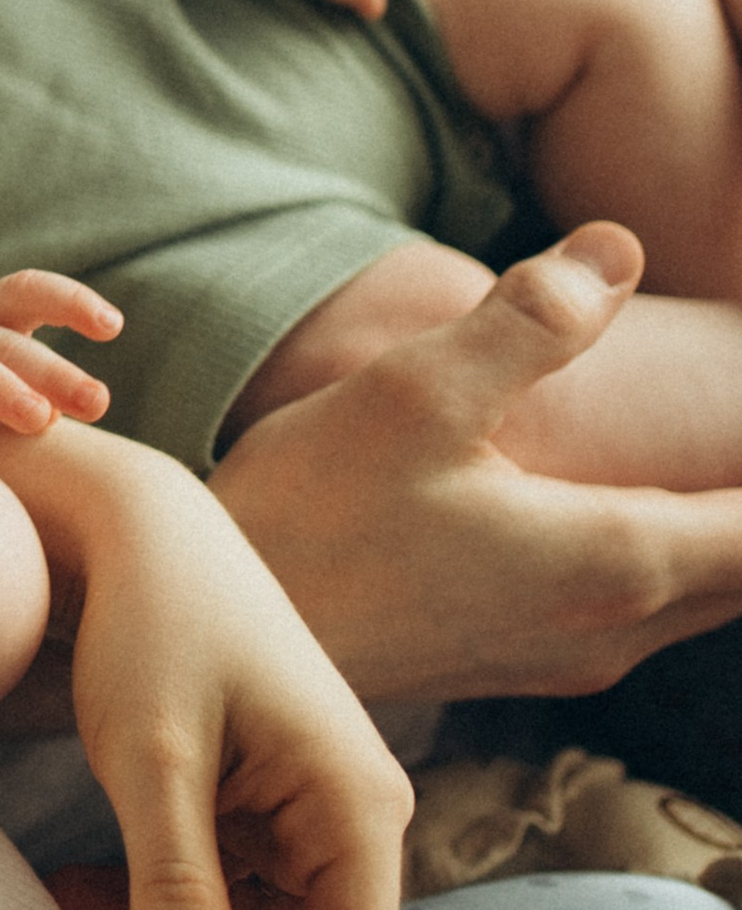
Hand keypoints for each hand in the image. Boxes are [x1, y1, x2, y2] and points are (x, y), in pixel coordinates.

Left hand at [0, 418, 410, 909]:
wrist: (134, 526)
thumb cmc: (154, 622)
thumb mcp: (154, 762)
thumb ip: (174, 887)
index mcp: (357, 807)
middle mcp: (351, 812)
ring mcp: (307, 805)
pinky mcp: (261, 795)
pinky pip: (221, 882)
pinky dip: (152, 898)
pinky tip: (76, 887)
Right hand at [212, 222, 741, 697]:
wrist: (220, 643)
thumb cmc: (312, 517)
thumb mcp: (418, 395)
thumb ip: (530, 321)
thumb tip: (620, 252)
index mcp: (615, 561)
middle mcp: (611, 625)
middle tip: (739, 412)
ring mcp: (567, 653)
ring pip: (702, 596)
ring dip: (729, 537)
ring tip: (723, 473)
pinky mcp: (519, 657)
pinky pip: (647, 610)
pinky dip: (680, 558)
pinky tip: (643, 511)